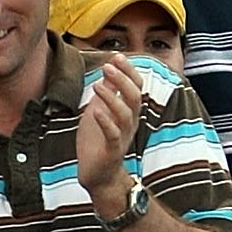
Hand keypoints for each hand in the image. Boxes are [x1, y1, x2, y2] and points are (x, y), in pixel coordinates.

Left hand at [77, 51, 143, 206]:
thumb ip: (106, 93)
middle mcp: (130, 123)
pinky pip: (113, 134)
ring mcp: (122, 136)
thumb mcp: (99, 111)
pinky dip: (105, 121)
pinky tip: (95, 111)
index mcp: (128, 112)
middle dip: (123, 79)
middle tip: (107, 66)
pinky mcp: (112, 150)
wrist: (97, 175)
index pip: (136, 86)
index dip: (128, 71)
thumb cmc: (98, 142)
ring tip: (97, 85)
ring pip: (126, 114)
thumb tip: (108, 69)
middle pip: (135, 96)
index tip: (116, 57)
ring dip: (112, 97)